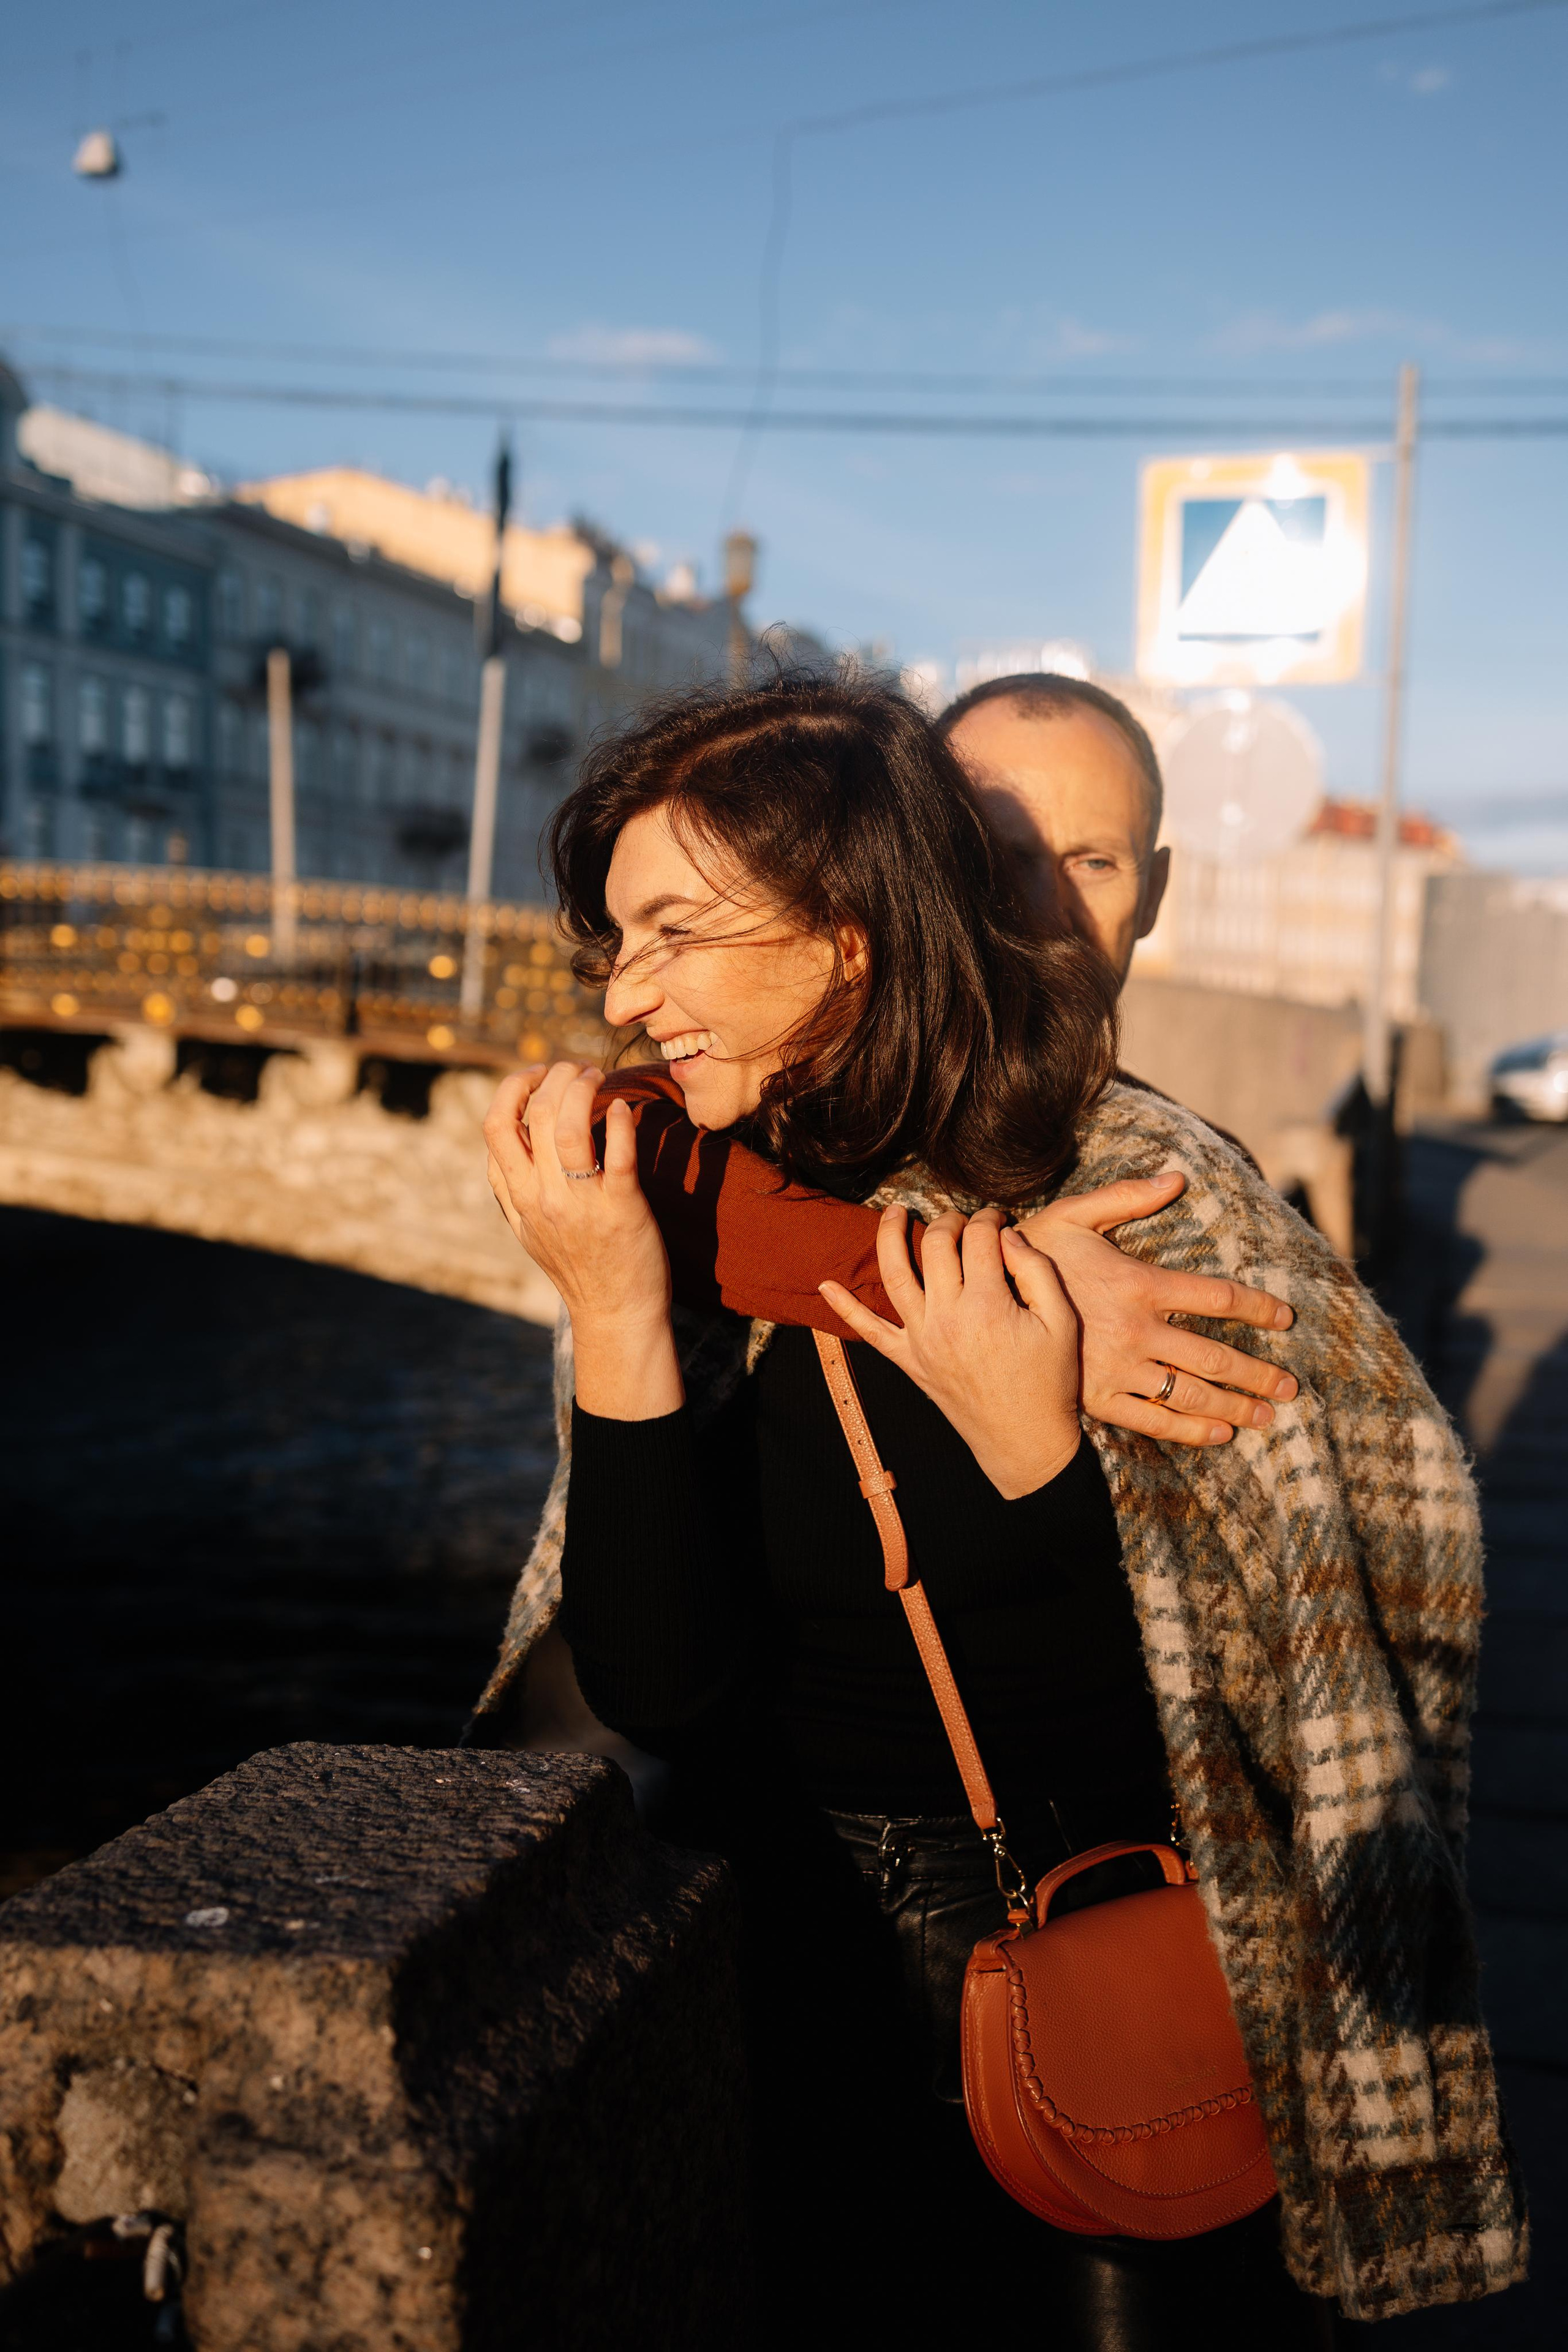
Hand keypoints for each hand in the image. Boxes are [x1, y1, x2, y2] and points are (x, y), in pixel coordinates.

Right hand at [483, 1061, 681, 1417]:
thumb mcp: (529, 1228)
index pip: (496, 1127)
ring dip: (585, 1089)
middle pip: (534, 1114)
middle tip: (579, 1069)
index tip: (537, 1075)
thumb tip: (512, 1133)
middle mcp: (542, 1197)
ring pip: (569, 1126)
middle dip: (556, 1076)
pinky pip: (617, 1155)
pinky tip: (623, 1110)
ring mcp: (580, 1204)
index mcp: (518, 1197)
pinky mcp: (622, 1210)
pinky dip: (619, 1123)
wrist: (615, 1313)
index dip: (514, 1088)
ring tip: (599, 1078)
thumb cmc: (578, 1265)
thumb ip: (513, 1185)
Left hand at [819, 1207, 1081, 1498]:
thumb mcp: (1062, 1322)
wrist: (1023, 1441)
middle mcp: (947, 1318)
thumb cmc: (1049, 1382)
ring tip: (893, 1212)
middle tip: (962, 1219)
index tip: (999, 1218)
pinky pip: (870, 1332)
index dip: (990, 1219)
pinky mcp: (909, 1361)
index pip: (980, 1239)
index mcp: (988, 1305)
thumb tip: (1008, 1235)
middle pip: (936, 1246)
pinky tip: (825, 1286)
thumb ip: (1036, 1271)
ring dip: (889, 1237)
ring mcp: (922, 1340)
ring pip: (895, 1275)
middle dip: (949, 1221)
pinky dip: (845, 1309)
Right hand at [1019, 1171, 1296, 1445]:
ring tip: (1267, 1414)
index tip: (1286, 1318)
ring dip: (1235, 1406)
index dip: (1258, 1307)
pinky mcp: (1096, 1397)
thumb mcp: (1075, 1214)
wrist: (982, 1304)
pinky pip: (1152, 1420)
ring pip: (1189, 1393)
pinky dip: (1189, 1431)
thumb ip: (1128, 1196)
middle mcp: (1136, 1330)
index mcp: (1138, 1284)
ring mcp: (1118, 1369)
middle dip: (1258, 1373)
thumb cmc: (1032, 1252)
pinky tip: (1219, 1433)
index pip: (1217, 1296)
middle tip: (1291, 1386)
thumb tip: (1177, 1177)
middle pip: (1214, 1356)